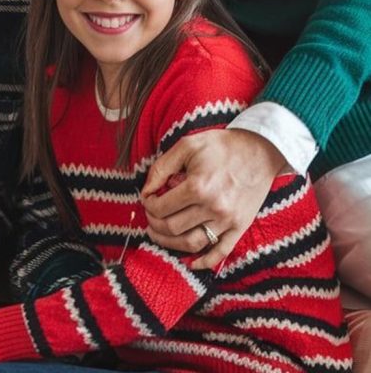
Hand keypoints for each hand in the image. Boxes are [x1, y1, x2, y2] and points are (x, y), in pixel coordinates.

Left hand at [141, 129, 284, 268]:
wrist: (260, 150)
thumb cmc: (222, 146)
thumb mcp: (187, 145)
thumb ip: (162, 167)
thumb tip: (146, 190)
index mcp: (198, 187)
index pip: (162, 207)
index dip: (148, 205)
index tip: (147, 199)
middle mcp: (213, 207)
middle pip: (173, 228)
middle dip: (155, 224)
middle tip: (150, 217)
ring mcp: (228, 220)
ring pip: (192, 243)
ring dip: (171, 244)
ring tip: (160, 235)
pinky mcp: (240, 227)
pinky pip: (220, 252)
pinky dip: (204, 262)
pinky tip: (191, 263)